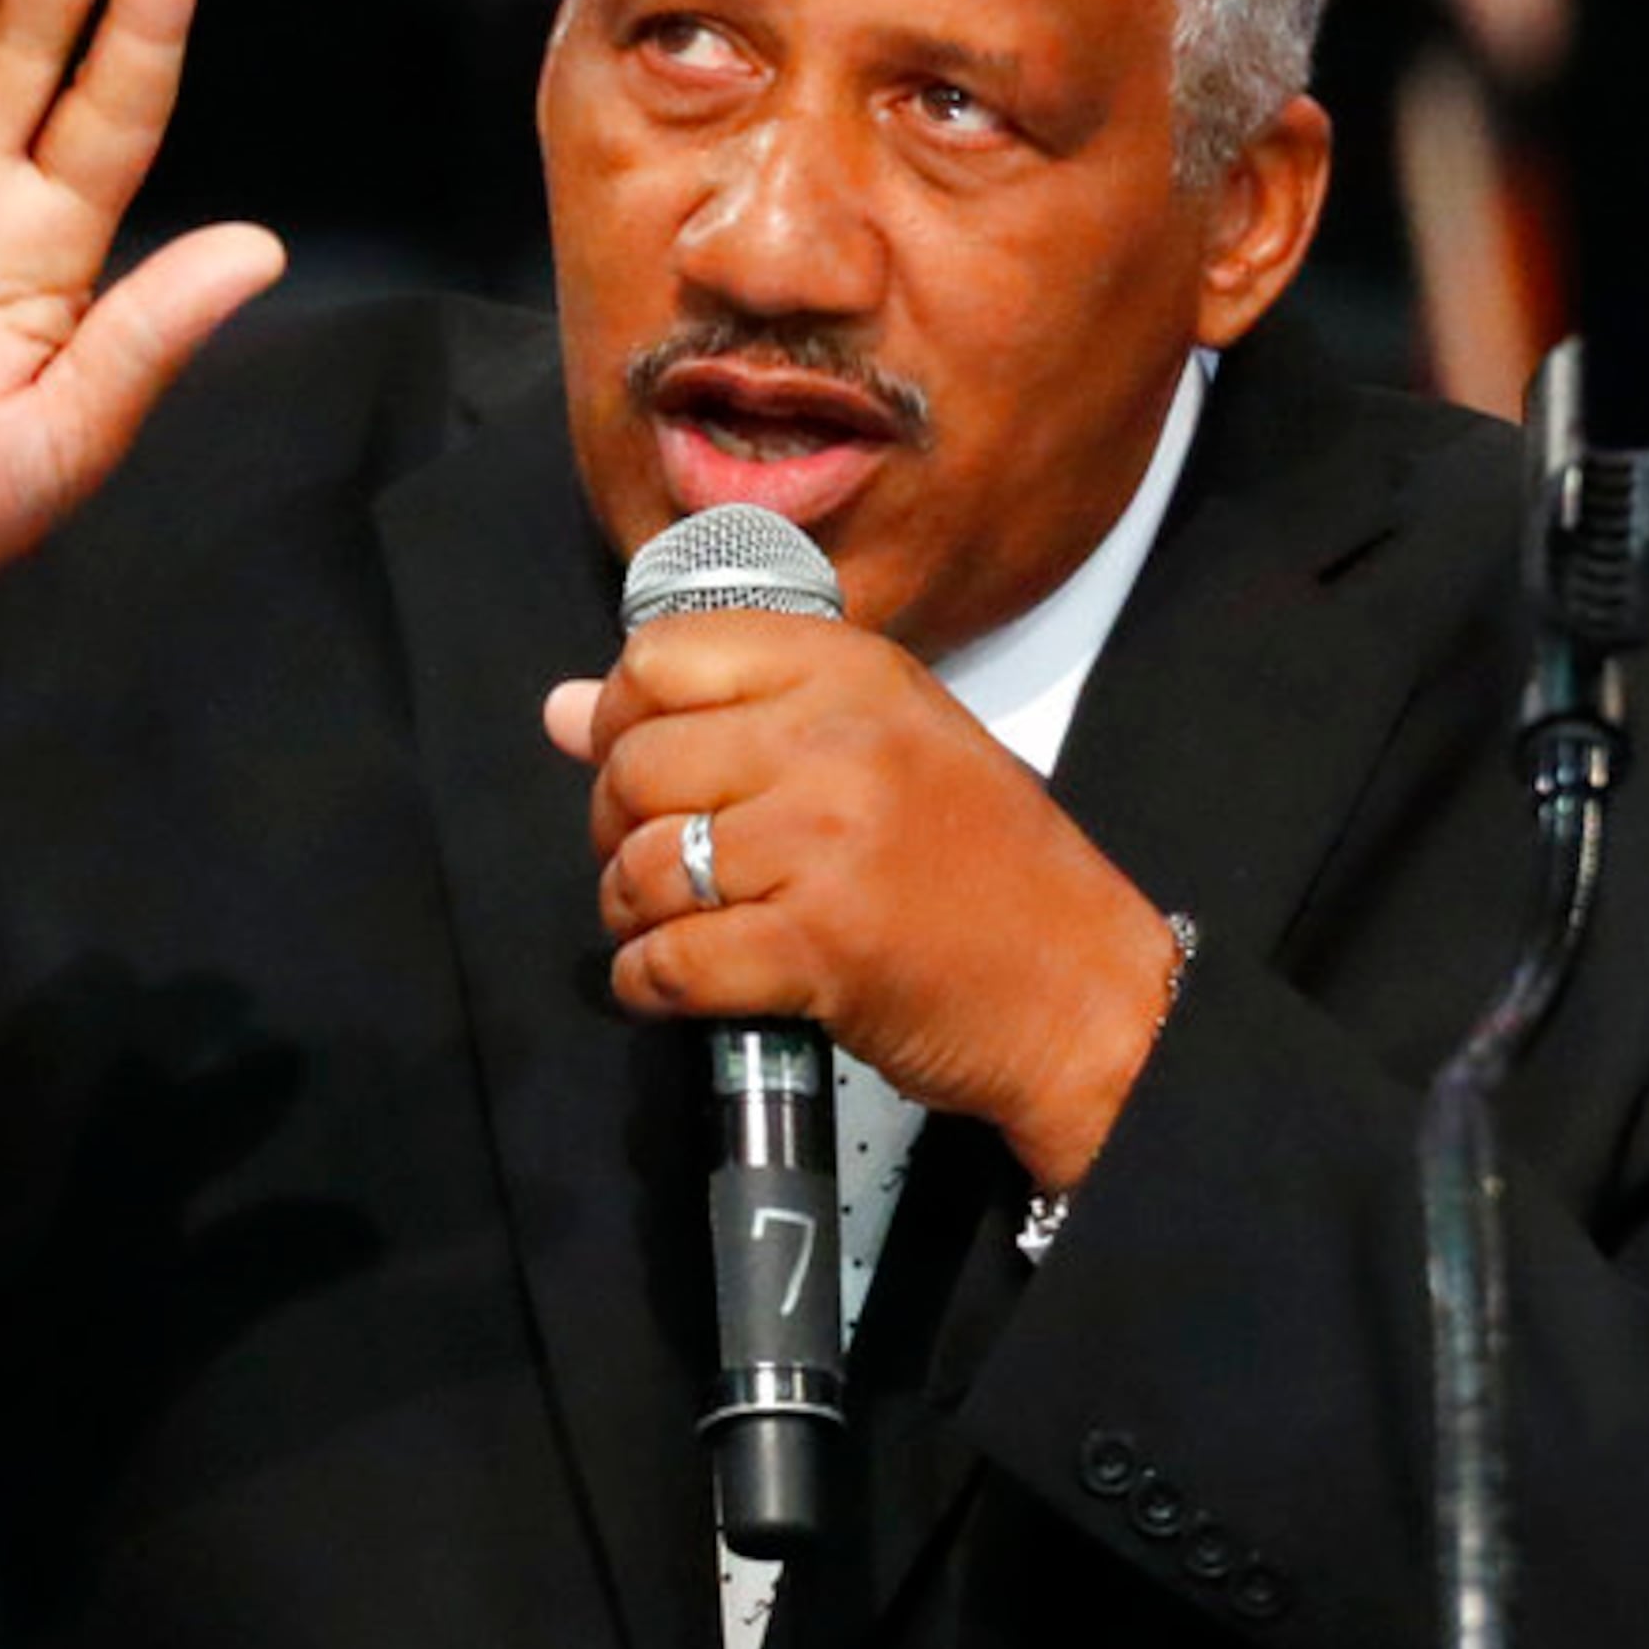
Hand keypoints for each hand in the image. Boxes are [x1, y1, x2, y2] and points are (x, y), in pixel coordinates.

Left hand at [545, 617, 1184, 1190]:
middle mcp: (834, 743)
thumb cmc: (987, 870)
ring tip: (671, 926)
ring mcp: (824, 845)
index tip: (643, 765)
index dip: (623, 717)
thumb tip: (564, 712)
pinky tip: (673, 985)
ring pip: (646, 865)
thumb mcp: (878, 748)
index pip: (663, 658)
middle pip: (639, 763)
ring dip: (631, 911)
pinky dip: (648, 983)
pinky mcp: (816, 948)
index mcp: (852, 673)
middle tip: (656, 863)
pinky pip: (670, 960)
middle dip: (617, 827)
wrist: (1084, 990)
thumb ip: (728, 716)